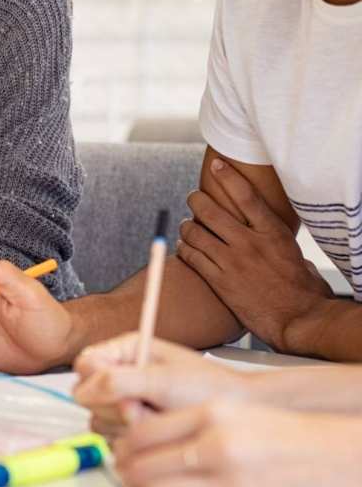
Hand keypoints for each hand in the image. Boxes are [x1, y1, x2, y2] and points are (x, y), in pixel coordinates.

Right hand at [73, 333, 251, 438]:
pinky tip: (161, 432)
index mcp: (126, 351)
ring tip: (158, 419)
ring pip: (100, 420)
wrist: (242, 415)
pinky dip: (137, 439)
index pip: (85, 365)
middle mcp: (123, 375)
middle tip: (144, 409)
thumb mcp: (163, 381)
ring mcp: (127, 402)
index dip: (96, 381)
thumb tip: (81, 392)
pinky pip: (116, 438)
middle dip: (116, 407)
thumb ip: (119, 382)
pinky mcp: (135, 427)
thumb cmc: (209, 390)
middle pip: (89, 396)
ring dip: (127, 425)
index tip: (123, 392)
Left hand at [113, 401, 361, 486]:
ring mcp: (230, 485)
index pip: (142, 432)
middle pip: (143, 466)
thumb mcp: (229, 411)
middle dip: (125, 475)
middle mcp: (216, 447)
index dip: (123, 446)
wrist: (338, 458)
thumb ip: (184, 421)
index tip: (121, 452)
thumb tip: (137, 437)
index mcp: (210, 415)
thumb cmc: (282, 433)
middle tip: (124, 477)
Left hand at [178, 158, 332, 349]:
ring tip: (187, 226)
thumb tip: (272, 236)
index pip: (246, 196)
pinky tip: (185, 248)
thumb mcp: (297, 256)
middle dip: (196, 200)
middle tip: (194, 199)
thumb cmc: (303, 290)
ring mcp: (232, 262)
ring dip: (186, 226)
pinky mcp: (219, 281)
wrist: (298, 320)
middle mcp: (250, 243)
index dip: (228, 177)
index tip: (216, 165)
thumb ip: (277, 242)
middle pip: (210, 211)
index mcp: (273, 233)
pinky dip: (184, 249)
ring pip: (194, 232)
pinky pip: (191, 257)